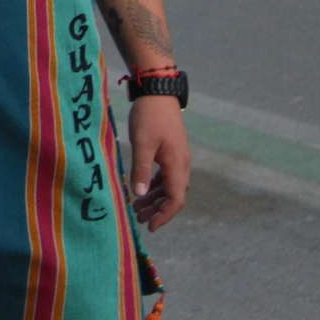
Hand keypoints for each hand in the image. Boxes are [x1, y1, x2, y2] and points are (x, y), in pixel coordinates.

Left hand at [127, 96, 189, 231]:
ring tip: (137, 207)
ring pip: (169, 185)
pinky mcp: (171, 151)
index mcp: (177, 165)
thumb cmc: (149, 117)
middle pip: (173, 195)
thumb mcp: (142, 144)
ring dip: (154, 198)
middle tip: (138, 219)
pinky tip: (142, 189)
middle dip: (157, 210)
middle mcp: (182, 164)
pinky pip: (165, 175)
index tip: (150, 227)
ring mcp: (177, 157)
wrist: (157, 93)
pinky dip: (154, 184)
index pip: (176, 200)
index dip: (164, 216)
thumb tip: (139, 194)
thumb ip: (141, 169)